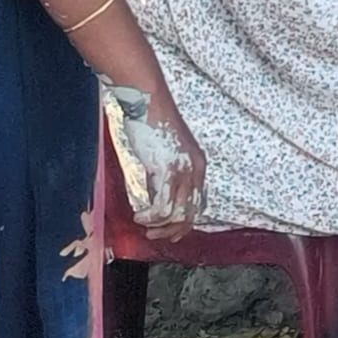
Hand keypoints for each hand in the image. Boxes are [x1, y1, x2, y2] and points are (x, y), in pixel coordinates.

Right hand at [109, 82, 207, 240]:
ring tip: (143, 223)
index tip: (169, 233)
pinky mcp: (168, 170)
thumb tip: (155, 195)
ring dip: (158, 226)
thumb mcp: (165, 152)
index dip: (184, 223)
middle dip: (171, 231)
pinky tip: (140, 215)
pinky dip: (150, 217)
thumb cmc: (151, 123)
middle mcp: (196, 169)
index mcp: (198, 164)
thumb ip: (165, 173)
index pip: (197, 203)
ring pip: (177, 215)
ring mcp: (184, 170)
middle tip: (153, 236)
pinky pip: (162, 207)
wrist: (148, 101)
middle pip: (190, 213)